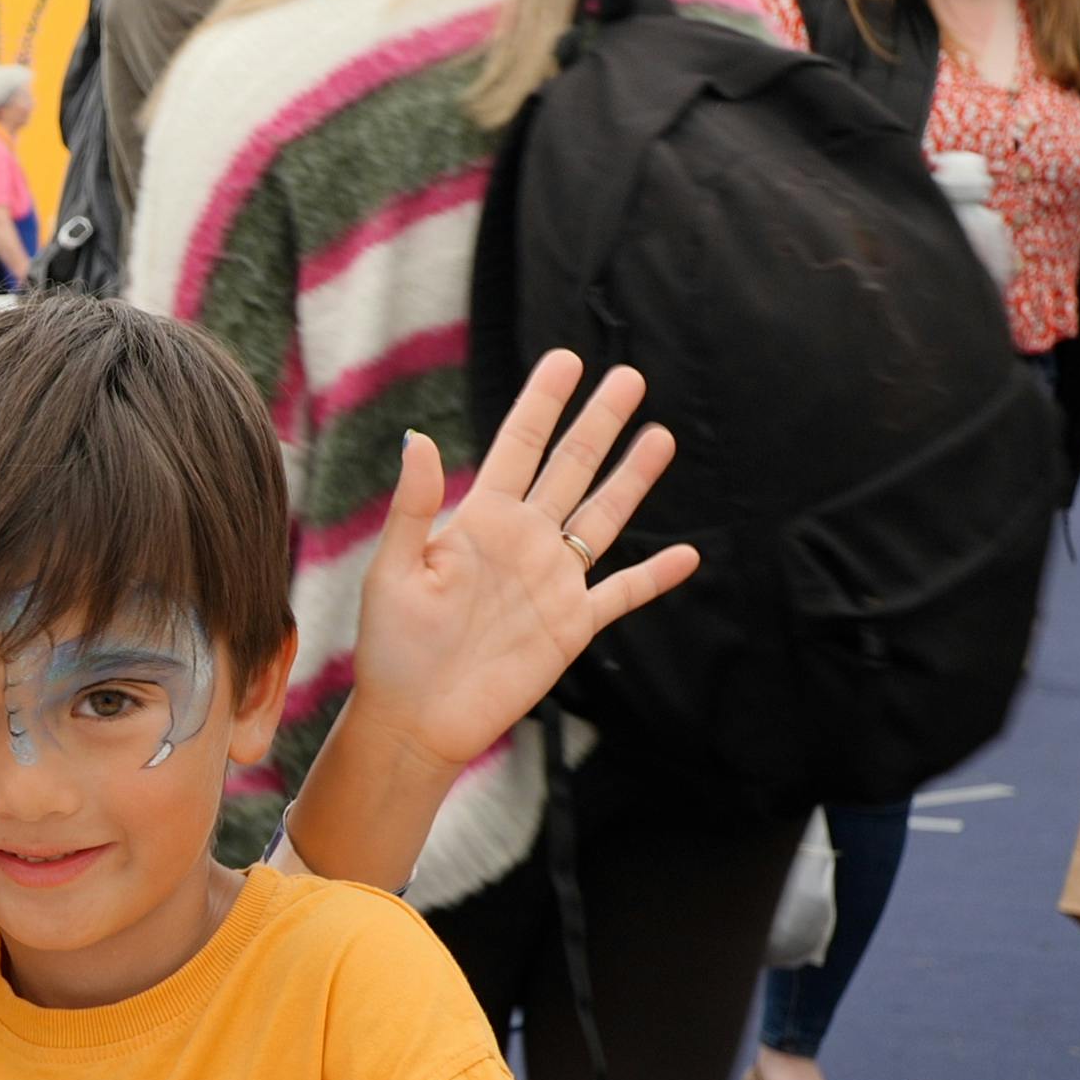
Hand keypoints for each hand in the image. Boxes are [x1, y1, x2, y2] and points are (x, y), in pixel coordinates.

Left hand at [344, 350, 698, 779]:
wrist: (415, 720)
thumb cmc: (391, 647)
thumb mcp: (392, 570)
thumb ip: (413, 506)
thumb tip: (417, 438)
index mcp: (479, 521)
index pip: (518, 446)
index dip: (543, 402)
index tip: (567, 359)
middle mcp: (522, 542)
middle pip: (570, 468)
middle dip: (598, 423)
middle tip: (628, 377)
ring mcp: (551, 582)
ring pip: (602, 518)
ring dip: (632, 480)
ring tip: (660, 435)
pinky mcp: (570, 627)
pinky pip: (621, 595)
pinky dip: (654, 577)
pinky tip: (687, 555)